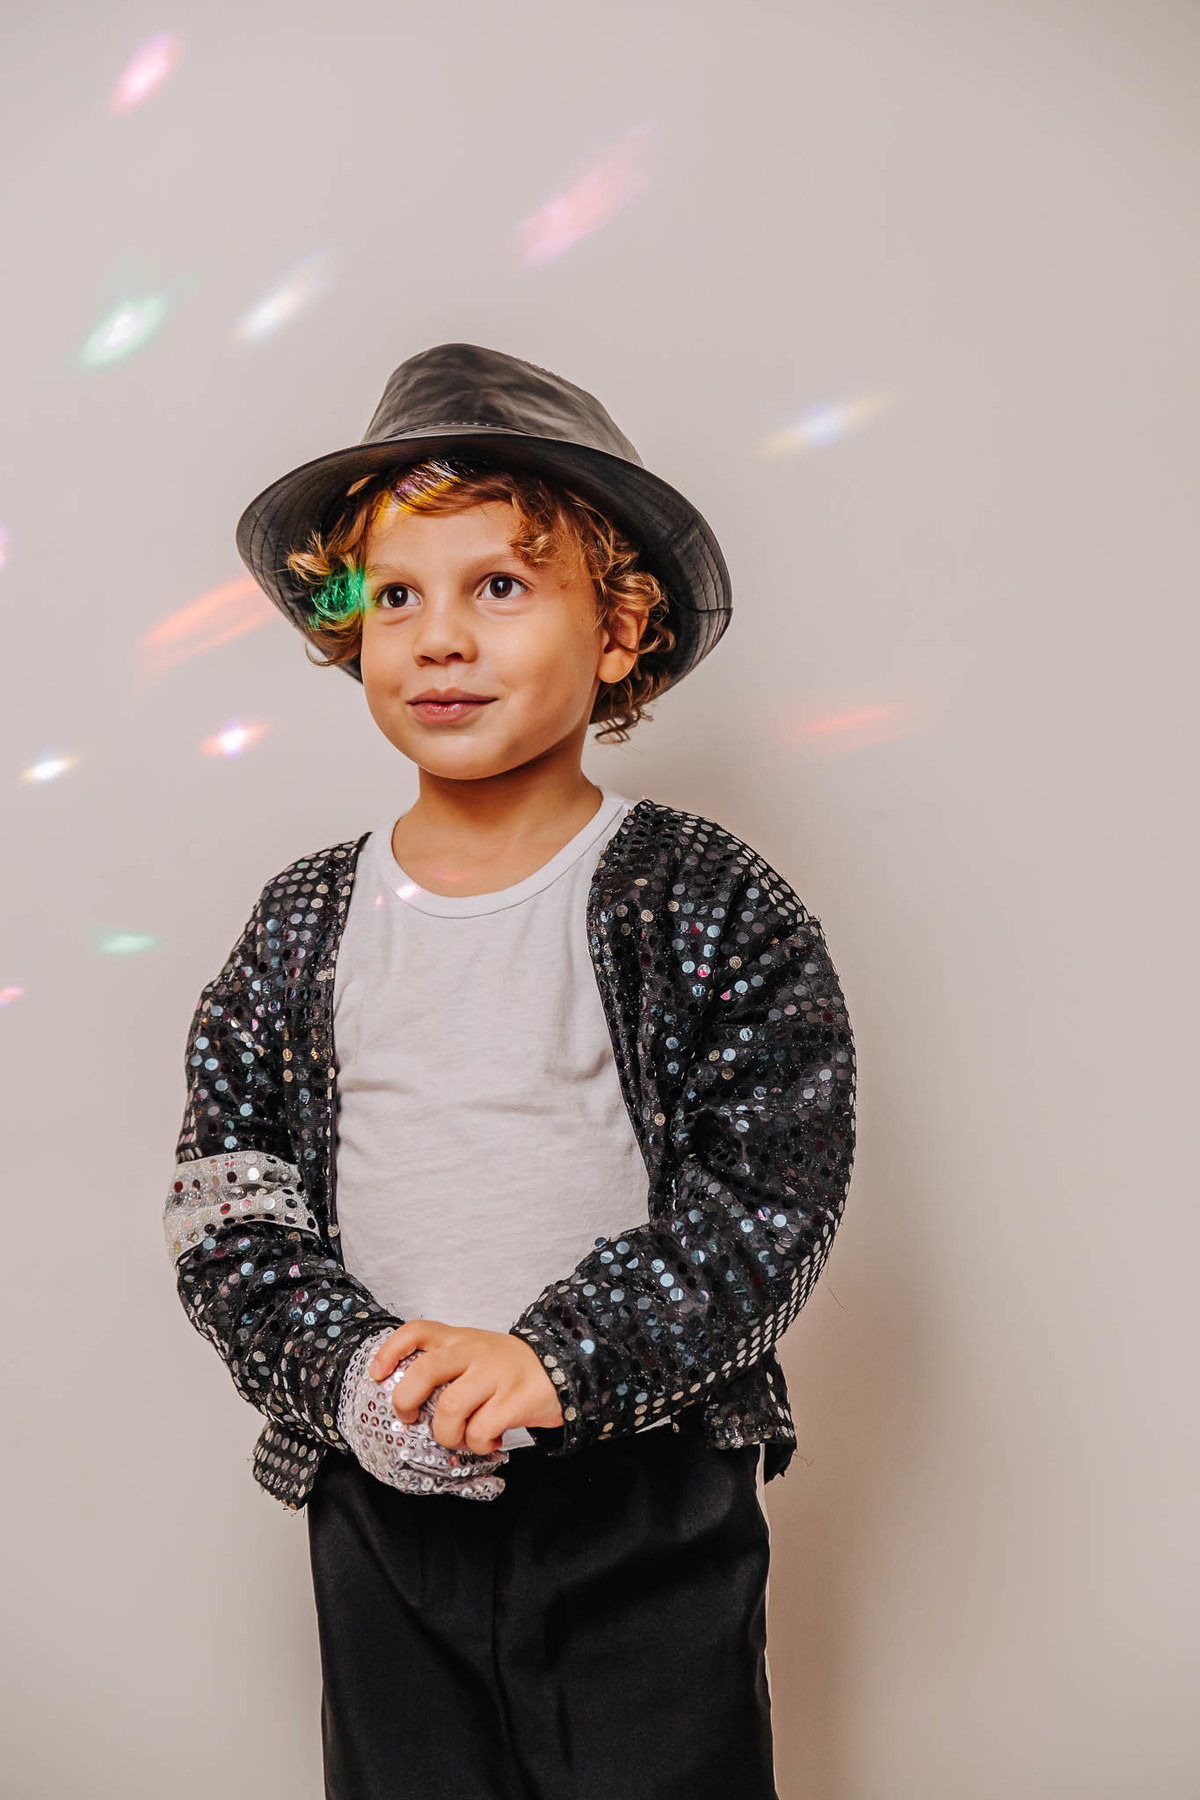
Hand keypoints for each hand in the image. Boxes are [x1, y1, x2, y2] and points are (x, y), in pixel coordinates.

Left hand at [369, 1321, 563, 1455]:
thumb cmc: (507, 1368)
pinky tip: (489, 1441)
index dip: (390, 1350)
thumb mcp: (476, 1353)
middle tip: (409, 1419)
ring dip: (447, 1435)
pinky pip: (480, 1431)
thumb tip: (408, 1404)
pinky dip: (477, 1445)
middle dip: (406, 1401)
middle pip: (425, 1371)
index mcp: (460, 1340)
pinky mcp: (515, 1399)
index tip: (376, 1373)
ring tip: (460, 1438)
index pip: (418, 1330)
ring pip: (450, 1409)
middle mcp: (474, 1352)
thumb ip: (447, 1366)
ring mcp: (495, 1374)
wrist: (562, 1368)